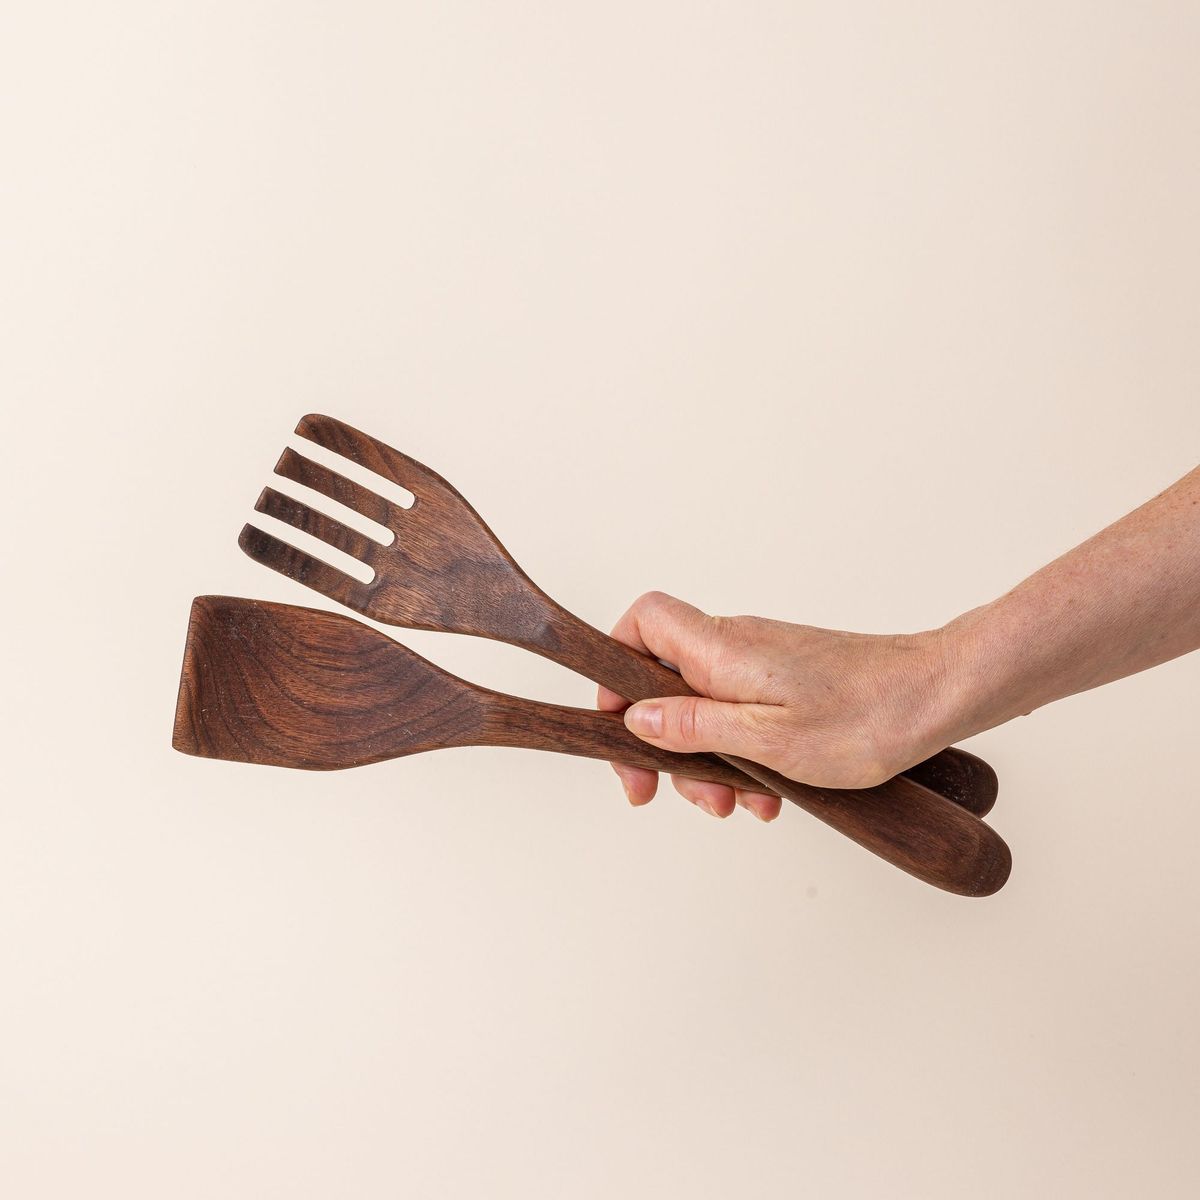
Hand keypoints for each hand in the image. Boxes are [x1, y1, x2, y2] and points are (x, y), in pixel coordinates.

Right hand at [598, 592, 956, 821]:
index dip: (615, 666)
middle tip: (664, 791)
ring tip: (734, 805)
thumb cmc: (866, 717)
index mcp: (721, 650)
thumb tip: (636, 719)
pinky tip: (767, 794)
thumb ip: (695, 727)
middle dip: (661, 741)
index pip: (642, 622)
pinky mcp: (787, 680)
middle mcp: (736, 646)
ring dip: (706, 760)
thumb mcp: (767, 740)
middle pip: (665, 679)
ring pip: (705, 705)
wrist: (939, 696)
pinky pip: (742, 714)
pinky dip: (742, 754)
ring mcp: (762, 662)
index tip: (618, 724)